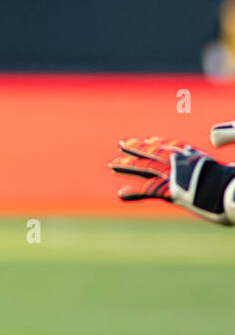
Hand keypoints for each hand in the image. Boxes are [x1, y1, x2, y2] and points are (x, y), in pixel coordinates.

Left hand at [110, 136, 234, 223]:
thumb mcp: (232, 170)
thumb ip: (225, 161)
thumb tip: (225, 158)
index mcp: (198, 158)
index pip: (173, 147)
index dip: (158, 144)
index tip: (147, 140)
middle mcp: (184, 163)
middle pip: (155, 153)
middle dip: (137, 148)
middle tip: (122, 144)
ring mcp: (177, 177)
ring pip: (146, 168)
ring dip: (128, 166)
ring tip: (112, 165)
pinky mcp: (173, 191)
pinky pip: (149, 190)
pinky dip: (134, 192)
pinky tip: (121, 194)